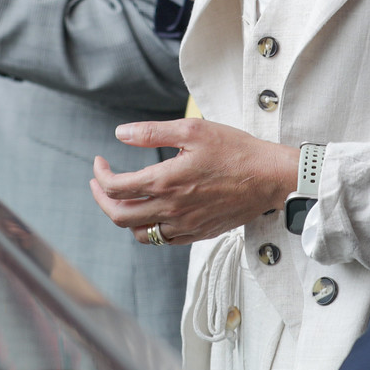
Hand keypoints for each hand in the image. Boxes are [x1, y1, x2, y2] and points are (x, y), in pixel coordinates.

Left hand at [88, 118, 296, 244]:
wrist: (270, 177)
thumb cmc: (235, 149)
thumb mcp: (192, 130)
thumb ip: (151, 132)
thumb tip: (119, 133)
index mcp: (165, 181)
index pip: (115, 188)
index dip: (100, 175)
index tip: (100, 162)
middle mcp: (171, 209)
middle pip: (118, 216)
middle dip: (101, 199)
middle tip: (99, 183)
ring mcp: (185, 225)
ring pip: (139, 233)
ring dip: (123, 217)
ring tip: (123, 198)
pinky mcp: (198, 233)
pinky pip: (163, 239)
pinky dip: (148, 229)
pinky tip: (152, 212)